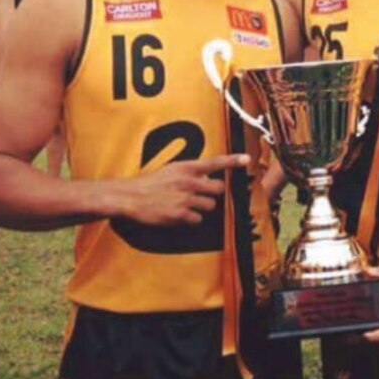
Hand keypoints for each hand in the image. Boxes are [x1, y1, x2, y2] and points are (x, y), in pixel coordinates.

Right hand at [123, 154, 249, 225]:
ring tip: (187, 205)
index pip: (215, 162)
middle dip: (213, 193)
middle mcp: (189, 181)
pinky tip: (179, 214)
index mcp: (187, 167)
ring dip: (203, 207)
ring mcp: (186, 199)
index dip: (233, 161)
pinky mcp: (180, 215)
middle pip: (218, 188)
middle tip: (201, 194)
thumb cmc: (150, 183)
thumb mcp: (172, 170)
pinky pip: (198, 219)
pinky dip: (192, 219)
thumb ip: (190, 172)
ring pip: (210, 206)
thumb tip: (206, 176)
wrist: (131, 197)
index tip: (247, 159)